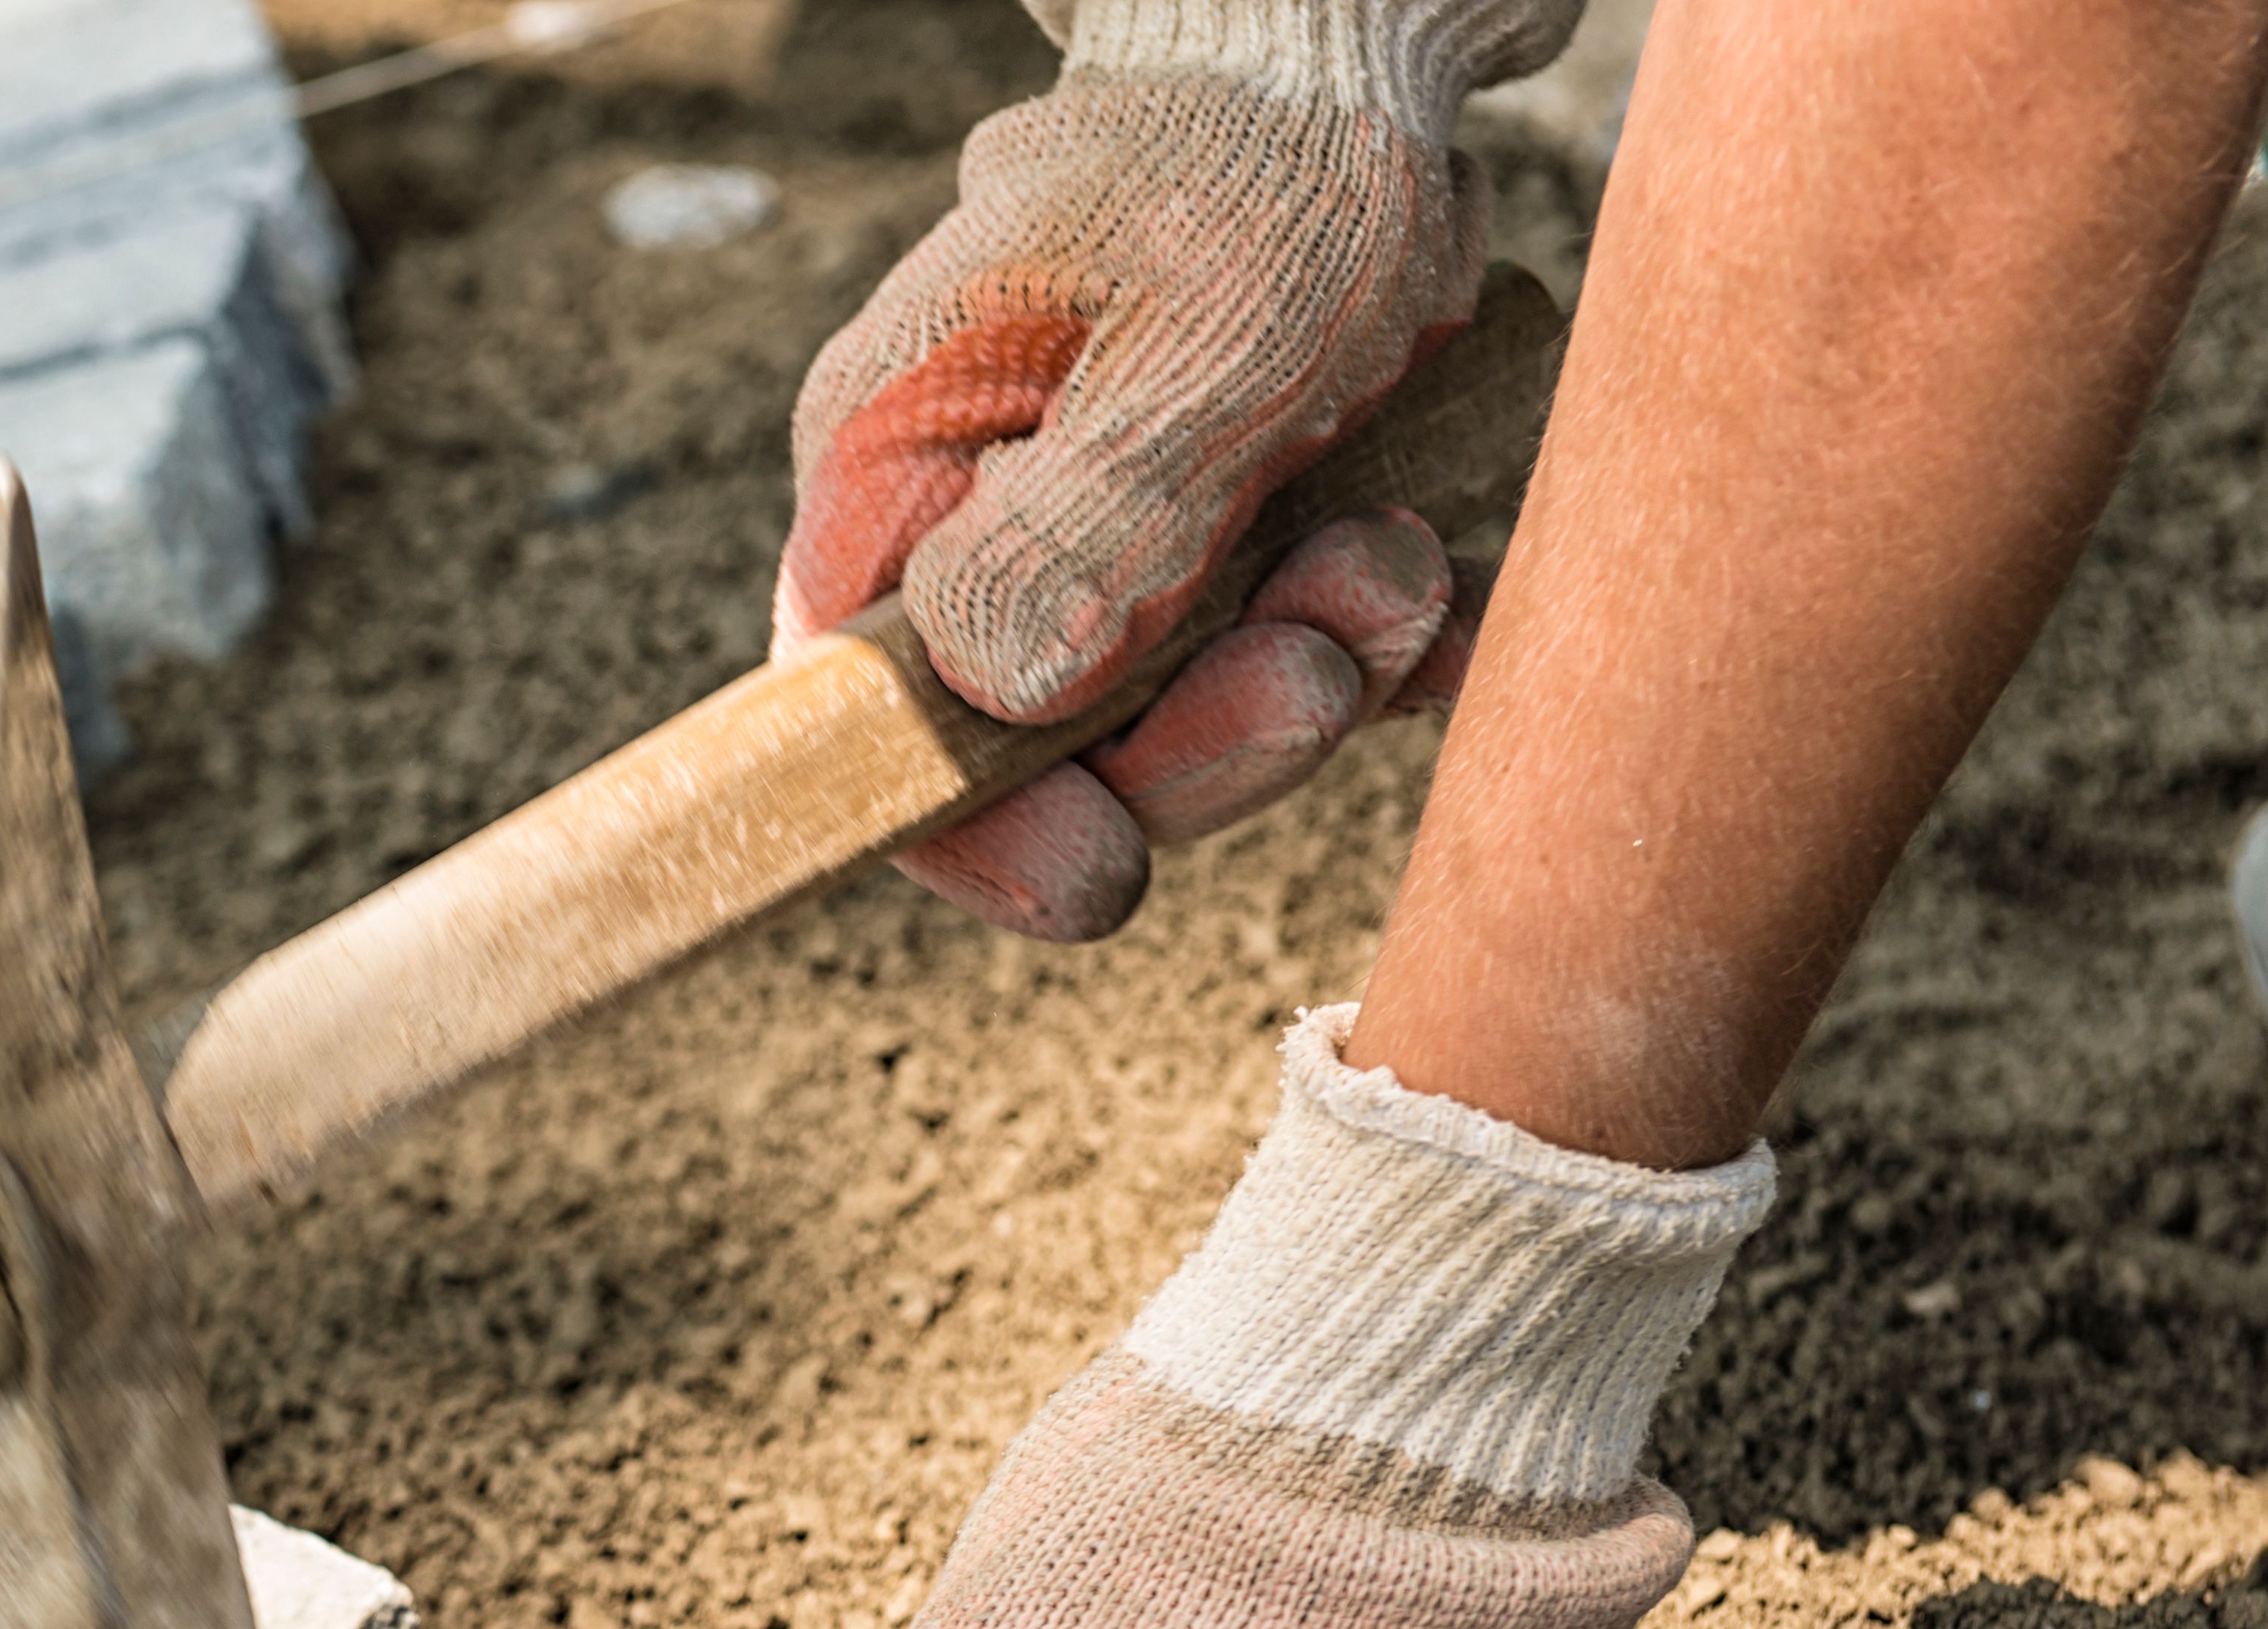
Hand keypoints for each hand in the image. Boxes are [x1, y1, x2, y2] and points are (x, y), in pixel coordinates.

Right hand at [781, 21, 1527, 938]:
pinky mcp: (1209, 551)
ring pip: (1174, 726)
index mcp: (903, 468)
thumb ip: (1095, 516)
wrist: (1363, 49)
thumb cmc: (1267, 148)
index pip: (863, 720)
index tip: (1100, 868)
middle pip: (1038, 754)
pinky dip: (1367, 662)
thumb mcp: (1207, 331)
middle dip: (1200, 743)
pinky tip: (1444, 601)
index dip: (964, 829)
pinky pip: (1274, 667)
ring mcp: (1096, 549)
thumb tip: (988, 689)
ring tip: (1402, 562)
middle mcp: (973, 529)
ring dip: (1311, 678)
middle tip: (1328, 655)